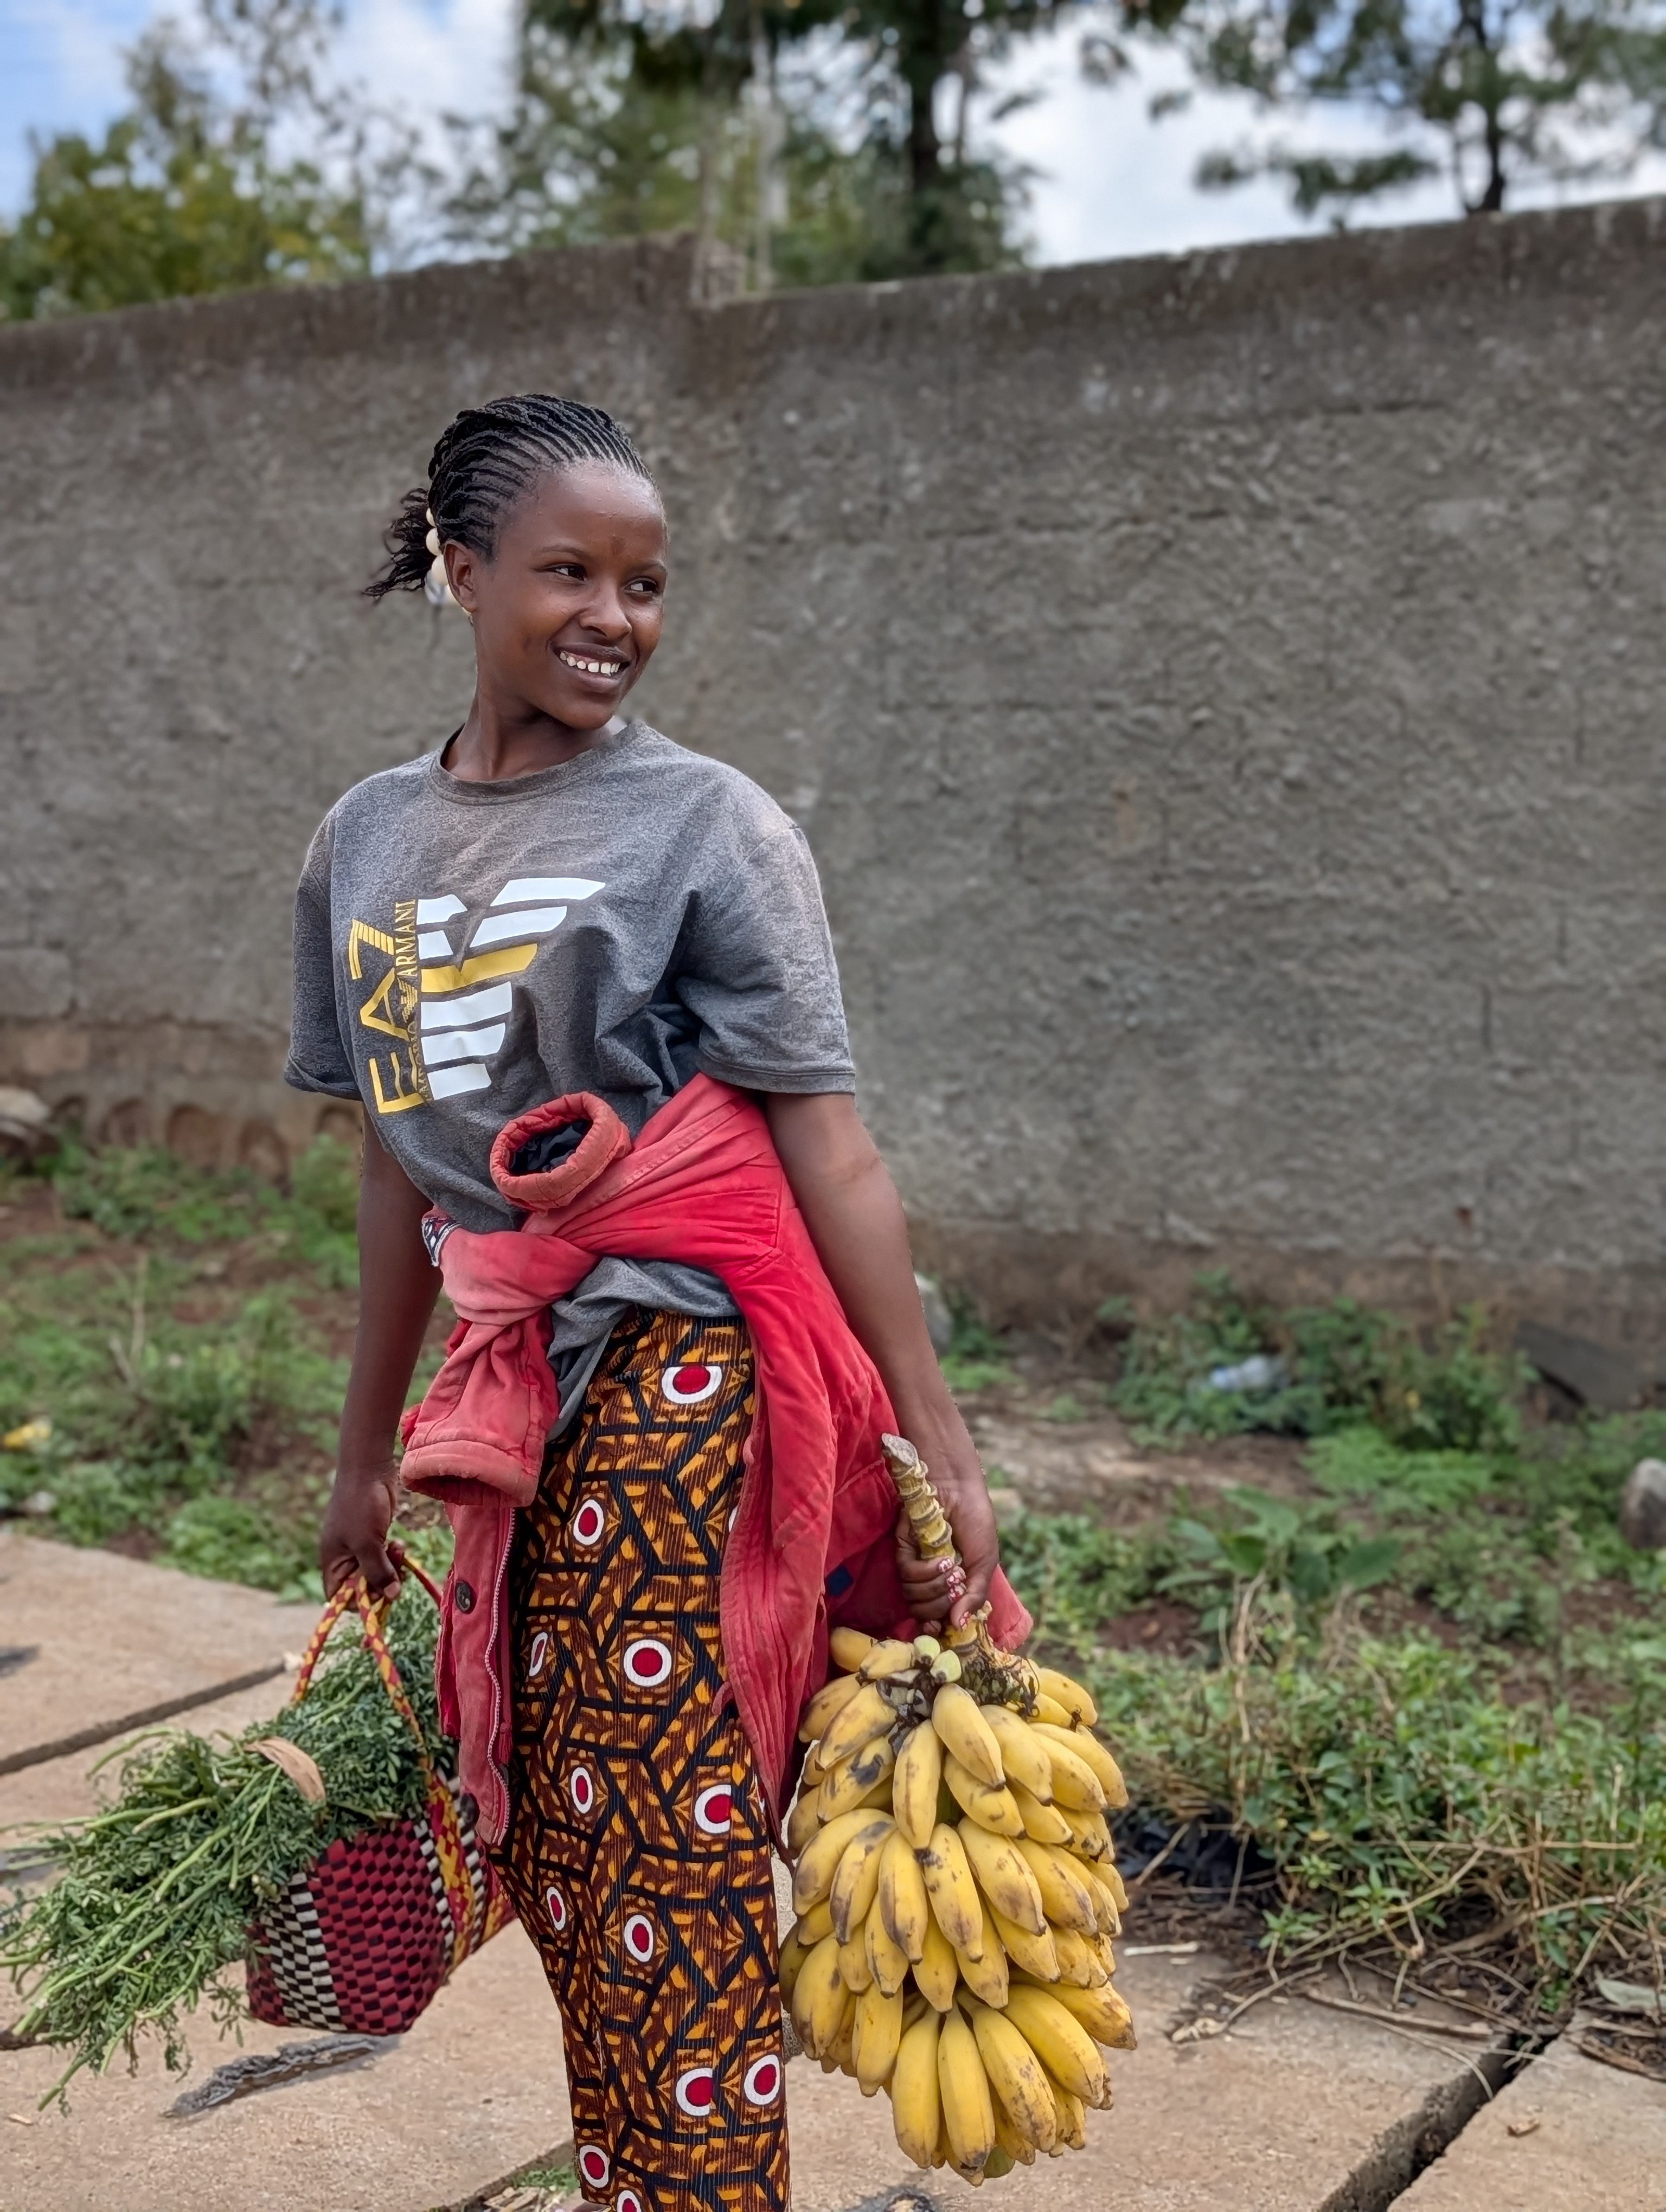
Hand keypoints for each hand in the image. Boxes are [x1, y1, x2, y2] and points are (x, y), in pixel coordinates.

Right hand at [318, 1464, 405, 1601]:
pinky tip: (398, 1544)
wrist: (369, 1469)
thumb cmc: (361, 1505)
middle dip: (380, 1582)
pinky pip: (383, 1556)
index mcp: (332, 1561)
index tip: (379, 1596)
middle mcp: (343, 1557)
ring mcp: (359, 1546)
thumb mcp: (367, 1543)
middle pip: (361, 1587)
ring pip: (376, 1571)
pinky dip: (392, 1555)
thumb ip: (377, 1571)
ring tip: (397, 1550)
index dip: (357, 1602)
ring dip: (390, 1567)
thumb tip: (391, 1596)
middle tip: (396, 1573)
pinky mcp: (374, 1536)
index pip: (338, 1596)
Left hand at [892, 1410, 999, 1633]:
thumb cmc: (976, 1524)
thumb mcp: (985, 1564)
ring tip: (952, 1568)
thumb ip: (974, 1597)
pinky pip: (907, 1575)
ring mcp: (916, 1566)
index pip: (937, 1618)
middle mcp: (930, 1580)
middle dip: (941, 1606)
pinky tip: (941, 1560)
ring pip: (913, 1598)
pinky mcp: (903, 1550)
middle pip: (924, 1614)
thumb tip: (959, 1626)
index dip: (938, 1629)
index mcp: (950, 1586)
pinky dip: (925, 1572)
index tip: (944, 1630)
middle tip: (956, 1587)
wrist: (960, 1490)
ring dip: (934, 1588)